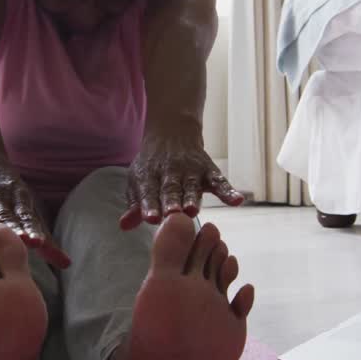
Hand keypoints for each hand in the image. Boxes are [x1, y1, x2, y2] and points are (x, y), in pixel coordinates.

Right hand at [0, 143, 70, 267]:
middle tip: (18, 242)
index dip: (31, 228)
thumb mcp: (26, 207)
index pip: (26, 215)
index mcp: (18, 198)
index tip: (38, 242)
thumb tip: (67, 265)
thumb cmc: (6, 190)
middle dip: (11, 229)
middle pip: (4, 216)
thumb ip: (44, 237)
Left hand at [120, 133, 243, 228]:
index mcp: (150, 177)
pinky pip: (220, 182)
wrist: (172, 133)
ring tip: (193, 210)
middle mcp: (171, 173)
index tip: (150, 218)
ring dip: (193, 198)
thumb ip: (135, 206)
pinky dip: (229, 191)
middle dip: (172, 202)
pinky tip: (237, 200)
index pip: (149, 193)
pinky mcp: (209, 170)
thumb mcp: (139, 182)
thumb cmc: (153, 167)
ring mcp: (191, 171)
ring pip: (192, 187)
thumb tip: (123, 226)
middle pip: (171, 190)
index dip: (149, 205)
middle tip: (173, 214)